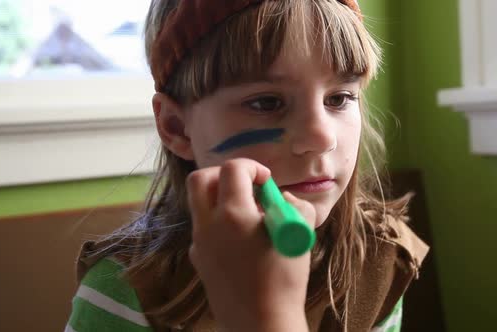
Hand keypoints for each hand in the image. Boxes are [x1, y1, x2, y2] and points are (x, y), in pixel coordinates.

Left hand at [187, 158, 314, 331]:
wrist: (261, 322)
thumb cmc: (284, 279)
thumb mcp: (299, 235)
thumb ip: (296, 206)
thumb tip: (283, 197)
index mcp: (233, 214)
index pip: (233, 169)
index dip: (253, 167)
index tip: (267, 181)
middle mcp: (209, 224)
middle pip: (199, 179)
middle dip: (222, 175)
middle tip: (245, 186)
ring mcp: (199, 243)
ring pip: (198, 204)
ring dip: (219, 199)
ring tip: (245, 214)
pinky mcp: (198, 260)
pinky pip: (202, 230)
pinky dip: (217, 224)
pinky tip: (238, 242)